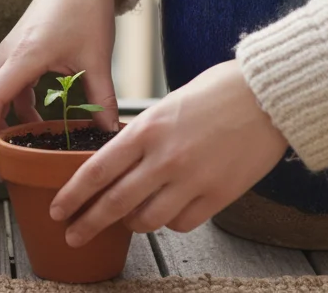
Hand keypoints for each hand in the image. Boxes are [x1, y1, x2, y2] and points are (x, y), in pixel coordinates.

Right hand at [0, 0, 119, 170]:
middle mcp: (7, 56)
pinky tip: (34, 123)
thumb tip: (110, 135)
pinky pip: (2, 87)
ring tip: (16, 150)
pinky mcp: (15, 54)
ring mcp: (8, 54)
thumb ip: (103, 99)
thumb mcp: (98, 58)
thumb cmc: (86, 11)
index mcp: (23, 57)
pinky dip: (11, 109)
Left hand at [49, 60, 287, 246]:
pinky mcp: (218, 196)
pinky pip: (181, 223)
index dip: (73, 195)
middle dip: (88, 223)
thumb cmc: (218, 92)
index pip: (97, 170)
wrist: (269, 97)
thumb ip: (142, 136)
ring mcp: (192, 180)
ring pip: (146, 220)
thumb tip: (119, 164)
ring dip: (131, 223)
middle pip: (114, 202)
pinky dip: (169, 221)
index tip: (58, 209)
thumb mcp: (167, 105)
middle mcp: (164, 158)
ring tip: (128, 220)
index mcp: (147, 129)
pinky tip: (169, 211)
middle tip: (73, 234)